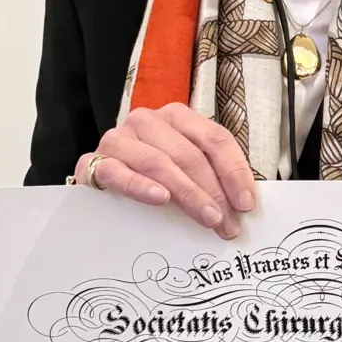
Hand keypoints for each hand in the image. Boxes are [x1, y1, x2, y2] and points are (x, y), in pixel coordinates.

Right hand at [77, 103, 256, 239]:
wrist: (98, 179)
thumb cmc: (149, 176)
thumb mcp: (185, 170)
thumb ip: (211, 177)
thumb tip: (243, 204)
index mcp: (176, 117)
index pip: (214, 138)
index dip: (234, 170)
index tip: (246, 203)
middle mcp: (147, 121)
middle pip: (189, 154)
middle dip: (215, 192)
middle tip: (229, 224)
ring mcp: (118, 139)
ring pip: (160, 162)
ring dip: (188, 193)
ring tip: (209, 218)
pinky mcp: (94, 162)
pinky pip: (118, 172)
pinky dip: (141, 186)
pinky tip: (160, 199)